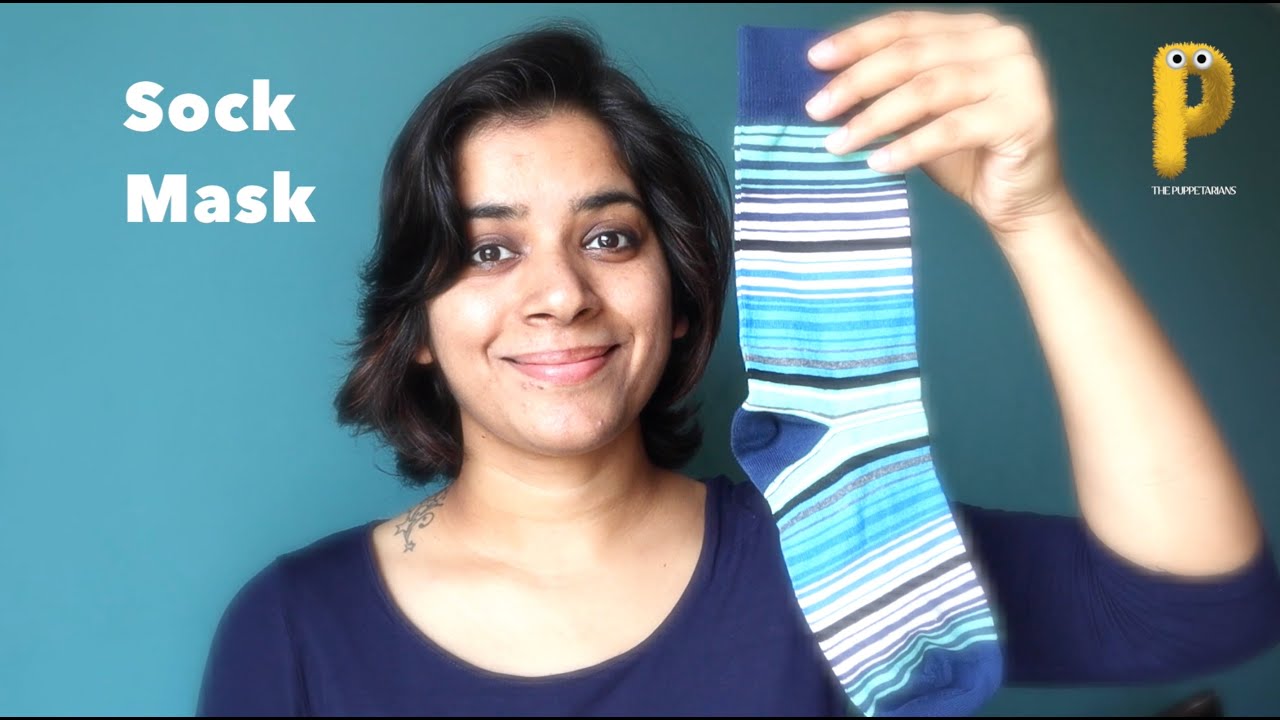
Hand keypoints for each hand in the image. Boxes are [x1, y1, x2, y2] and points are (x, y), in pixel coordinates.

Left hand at [805, 10, 1072, 241]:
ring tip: (838, 143)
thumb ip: (888, 91)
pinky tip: (878, 163)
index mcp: (976, 30)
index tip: (814, 60)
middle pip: (913, 54)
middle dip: (857, 82)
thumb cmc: (967, 156)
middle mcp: (1003, 42)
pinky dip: (909, 147)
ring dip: (874, 118)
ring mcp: (1019, 76)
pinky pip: (951, 129)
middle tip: (817, 109)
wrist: (1018, 201)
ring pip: (928, 90)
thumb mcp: (920, 115)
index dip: (857, 41)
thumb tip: (826, 87)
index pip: (907, 24)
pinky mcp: (1025, 116)